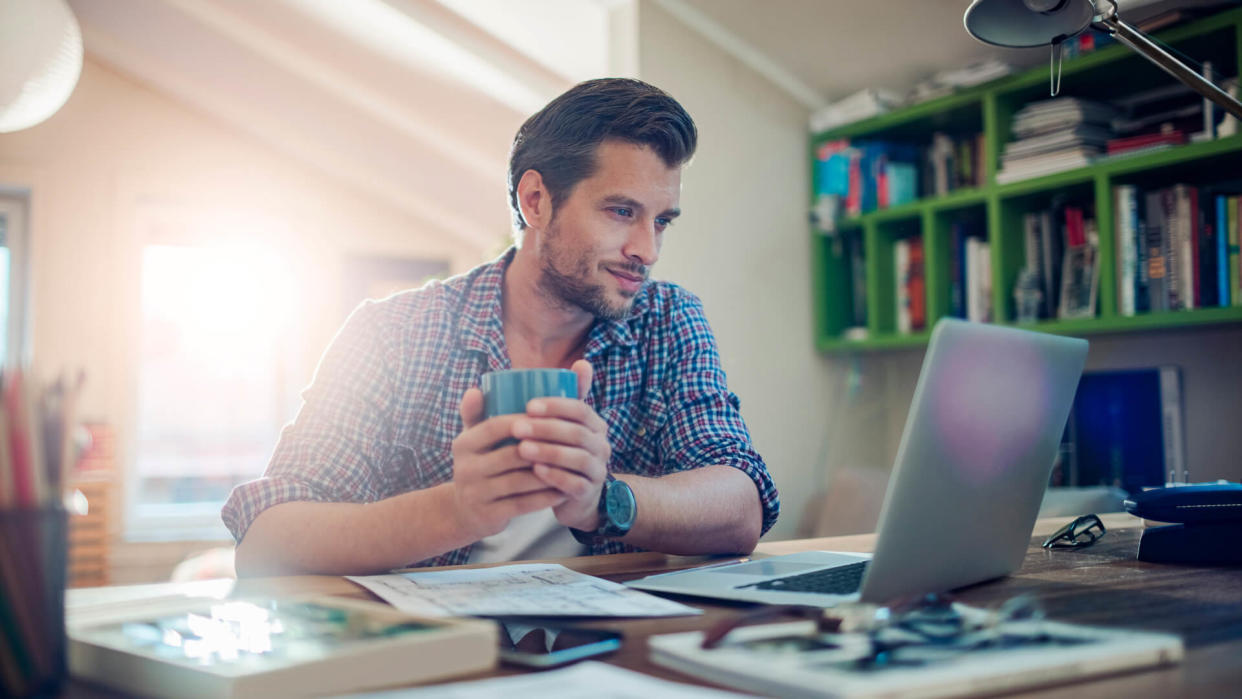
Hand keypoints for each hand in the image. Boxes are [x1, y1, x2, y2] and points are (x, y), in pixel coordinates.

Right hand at [449, 388, 567, 539]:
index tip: (550, 418)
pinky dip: (545, 497)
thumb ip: (476, 413)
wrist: (464, 510)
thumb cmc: (479, 464)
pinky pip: (523, 504)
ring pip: (520, 481)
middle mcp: (465, 468)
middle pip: (512, 455)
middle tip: (570, 443)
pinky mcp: (489, 514)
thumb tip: (477, 389)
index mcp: (464, 444)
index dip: (525, 422)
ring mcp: (476, 493)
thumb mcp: (472, 439)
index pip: (496, 427)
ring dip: (549, 473)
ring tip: (571, 466)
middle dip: (543, 449)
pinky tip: (563, 490)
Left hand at [518, 360, 611, 531]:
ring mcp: (598, 469)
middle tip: (517, 428)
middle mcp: (601, 444)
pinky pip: (575, 484)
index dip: (556, 406)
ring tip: (521, 450)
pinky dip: (555, 477)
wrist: (571, 495)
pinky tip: (536, 472)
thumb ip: (560, 398)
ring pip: (576, 458)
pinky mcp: (589, 491)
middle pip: (577, 432)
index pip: (580, 408)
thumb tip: (579, 362)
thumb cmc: (559, 452)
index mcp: (594, 423)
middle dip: (546, 428)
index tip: (528, 406)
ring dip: (548, 452)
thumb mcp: (559, 425)